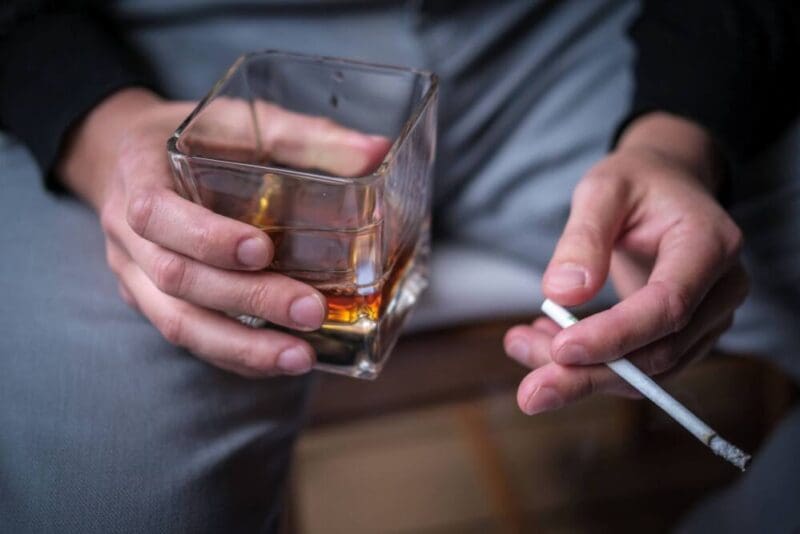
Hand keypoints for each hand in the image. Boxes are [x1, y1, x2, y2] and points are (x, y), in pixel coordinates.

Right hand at [58, 88, 390, 376]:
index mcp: (138, 177)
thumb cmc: (197, 139)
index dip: (207, 237)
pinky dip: (234, 355)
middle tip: (310, 310)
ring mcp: (134, 276)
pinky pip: (189, 337)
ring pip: (177, 323)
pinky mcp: (152, 303)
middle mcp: (127, 236)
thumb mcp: (242, 121)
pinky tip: (279, 361)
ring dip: (240, 347)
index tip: (262, 250)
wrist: (133, 158)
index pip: (156, 214)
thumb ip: (305, 138)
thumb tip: (377, 151)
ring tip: (300, 358)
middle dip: (246, 299)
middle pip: (176, 279)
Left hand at [504, 113, 747, 413]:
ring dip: (580, 375)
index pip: (669, 306)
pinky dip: (588, 366)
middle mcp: (721, 290)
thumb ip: (583, 237)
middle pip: (658, 353)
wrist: (665, 188)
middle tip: (529, 392)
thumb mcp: (602, 189)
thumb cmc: (635, 183)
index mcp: (710, 244)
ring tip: (521, 346)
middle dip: (589, 376)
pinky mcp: (683, 337)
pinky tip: (544, 345)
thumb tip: (562, 293)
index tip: (560, 349)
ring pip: (646, 372)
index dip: (615, 335)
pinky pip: (637, 367)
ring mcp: (707, 320)